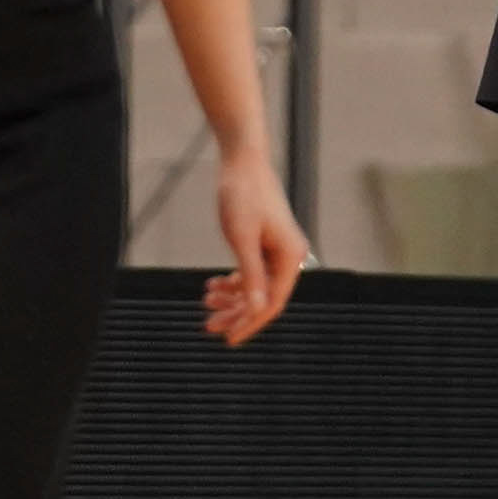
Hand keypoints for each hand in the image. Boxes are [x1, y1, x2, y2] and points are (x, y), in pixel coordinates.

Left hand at [204, 154, 311, 346]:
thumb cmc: (242, 194)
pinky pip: (252, 271)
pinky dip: (233, 281)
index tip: (228, 339)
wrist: (242, 159)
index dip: (250, 323)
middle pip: (264, 298)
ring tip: (206, 303)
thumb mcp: (242, 238)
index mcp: (290, 257)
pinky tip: (213, 286)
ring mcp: (278, 249)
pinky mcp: (266, 242)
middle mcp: (289, 256)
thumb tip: (257, 309)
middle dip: (236, 313)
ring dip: (232, 298)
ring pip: (256, 286)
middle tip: (209, 325)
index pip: (272, 303)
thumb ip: (251, 275)